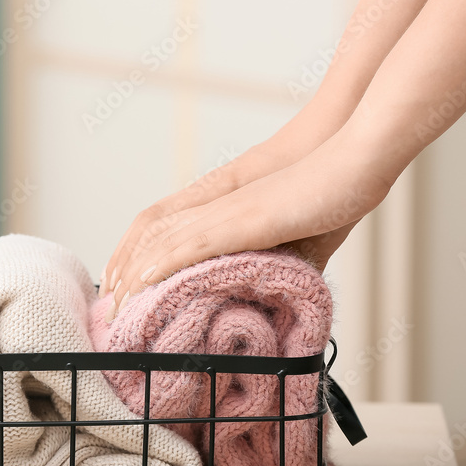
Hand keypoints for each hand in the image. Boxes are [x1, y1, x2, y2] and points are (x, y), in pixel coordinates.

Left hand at [103, 130, 388, 318]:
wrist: (355, 160)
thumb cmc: (334, 194)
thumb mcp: (306, 242)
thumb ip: (287, 266)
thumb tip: (286, 300)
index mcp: (226, 208)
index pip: (167, 232)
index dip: (141, 259)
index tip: (129, 290)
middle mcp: (216, 205)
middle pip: (150, 235)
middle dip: (124, 269)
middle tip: (109, 304)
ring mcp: (226, 210)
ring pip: (162, 241)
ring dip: (133, 273)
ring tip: (115, 305)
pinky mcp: (241, 219)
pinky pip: (189, 243)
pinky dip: (160, 264)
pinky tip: (140, 283)